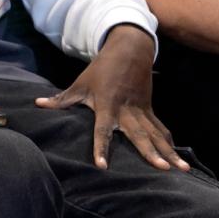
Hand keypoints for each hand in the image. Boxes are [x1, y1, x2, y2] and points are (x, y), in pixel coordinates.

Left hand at [35, 25, 188, 171]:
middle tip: (161, 168)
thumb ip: (60, 99)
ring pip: (155, 134)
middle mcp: (127, 110)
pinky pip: (160, 128)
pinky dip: (168, 143)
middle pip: (138, 134)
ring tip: (181, 168)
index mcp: (107, 105)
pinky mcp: (149, 109)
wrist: (129, 50)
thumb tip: (37, 104)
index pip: (102, 130)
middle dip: (150, 152)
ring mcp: (141, 110)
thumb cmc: (100, 70)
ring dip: (168, 152)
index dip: (101, 147)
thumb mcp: (80, 84)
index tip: (102, 165)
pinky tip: (178, 159)